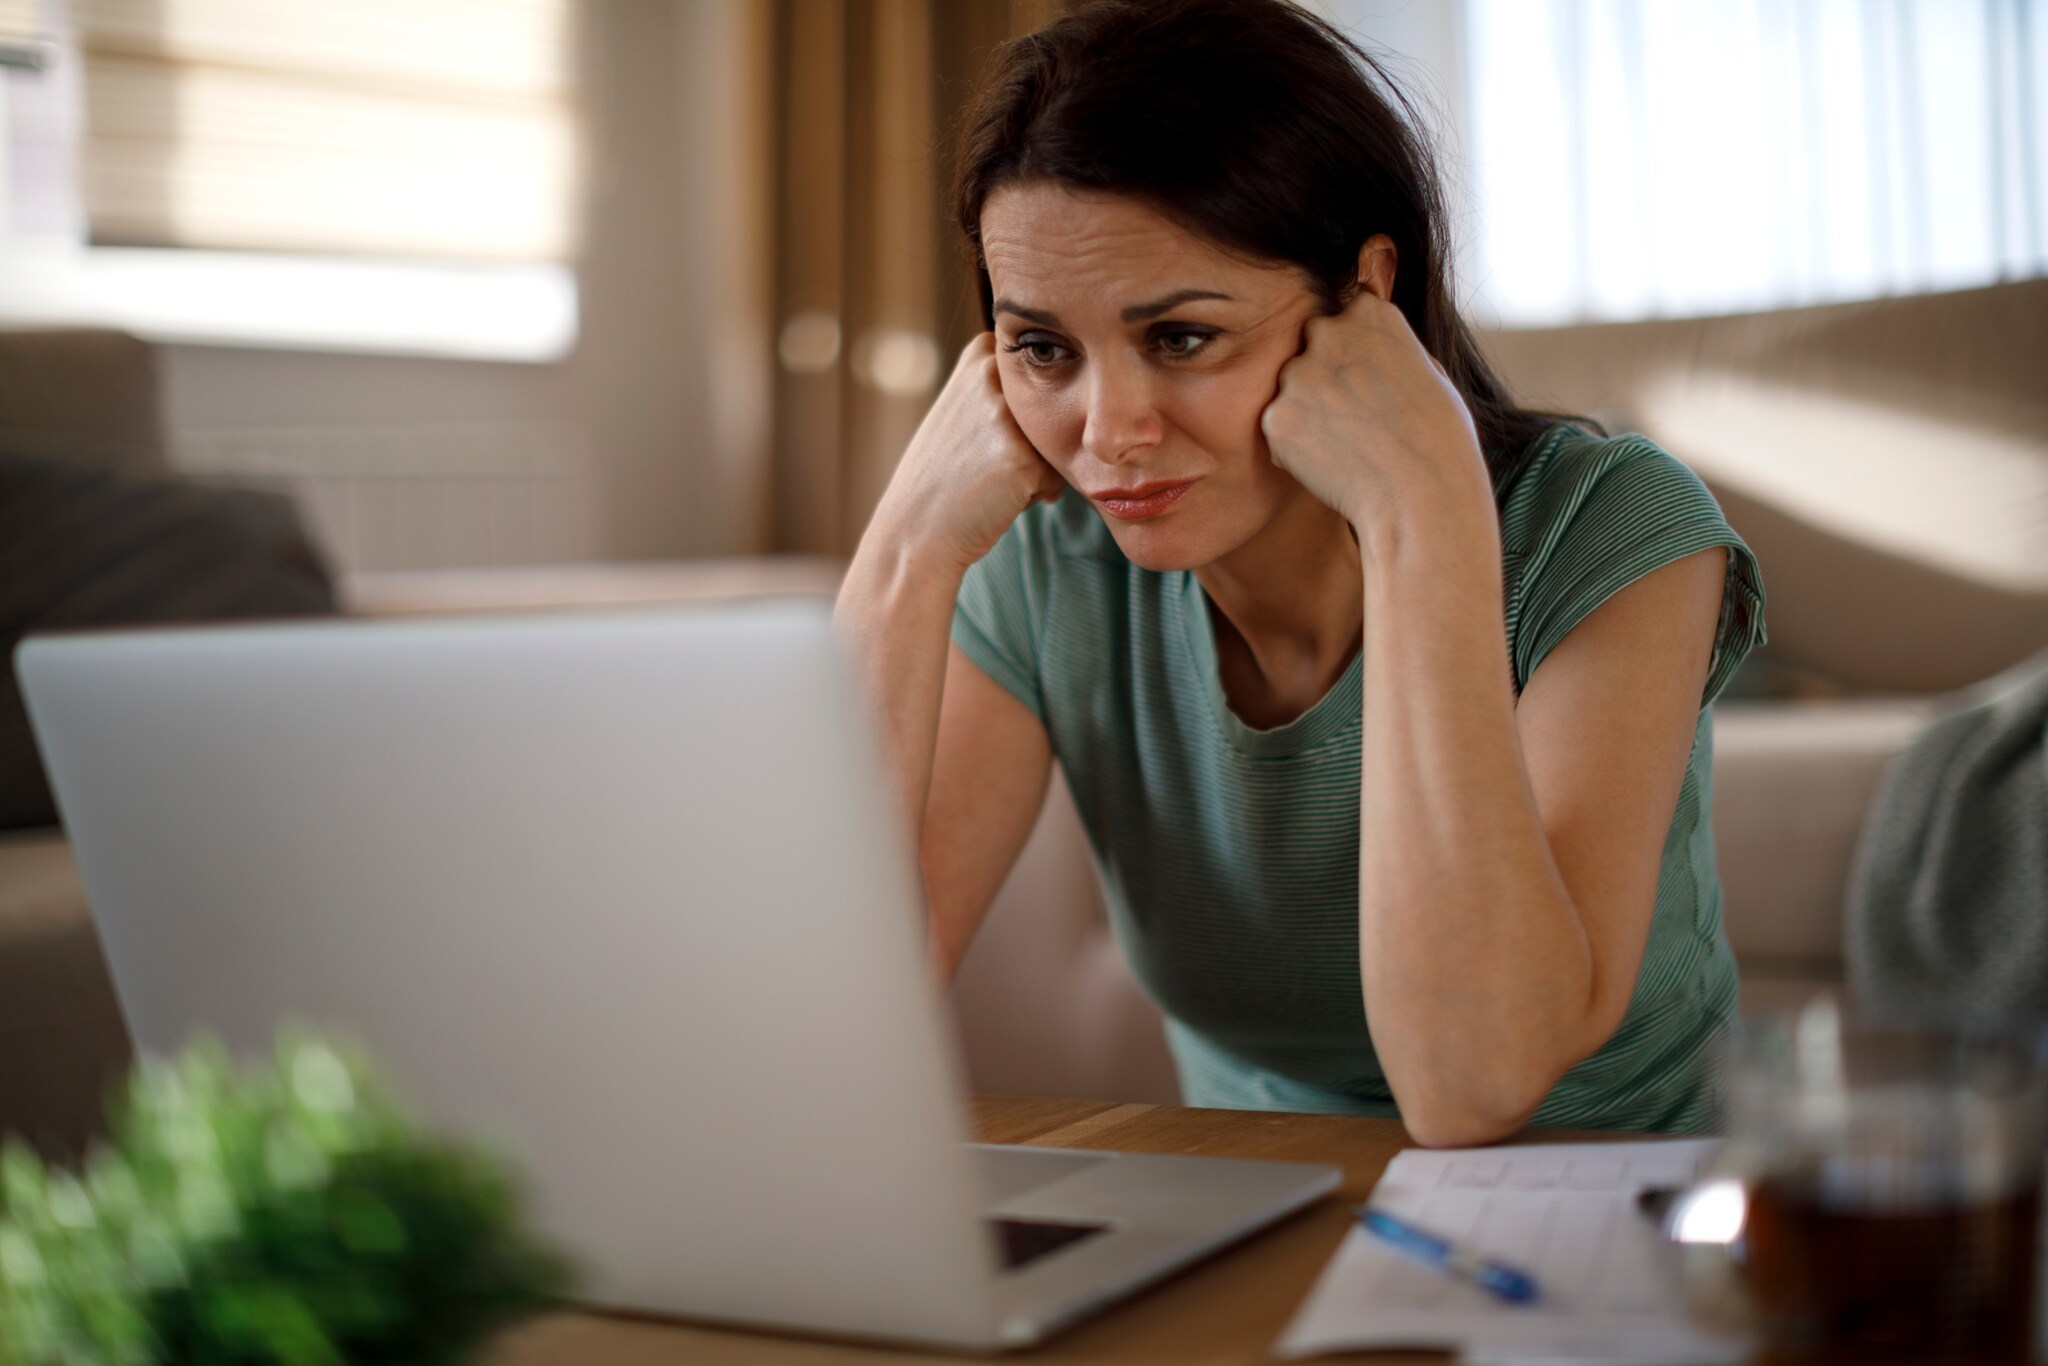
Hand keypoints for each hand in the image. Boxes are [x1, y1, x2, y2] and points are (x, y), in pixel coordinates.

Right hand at [871, 333, 1065, 570]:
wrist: (915, 528)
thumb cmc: (945, 473)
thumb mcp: (964, 406)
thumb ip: (1006, 388)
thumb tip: (1080, 397)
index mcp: (981, 353)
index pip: (1042, 379)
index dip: (1022, 414)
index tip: (985, 433)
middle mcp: (993, 374)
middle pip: (1054, 409)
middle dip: (1033, 441)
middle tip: (986, 461)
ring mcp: (1006, 414)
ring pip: (1055, 442)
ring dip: (1037, 467)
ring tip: (992, 479)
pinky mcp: (1023, 457)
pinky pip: (1055, 477)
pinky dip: (1036, 493)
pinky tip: (998, 497)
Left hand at [1259, 282, 1489, 538]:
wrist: (1421, 494)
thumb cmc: (1438, 438)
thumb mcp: (1427, 370)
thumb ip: (1387, 349)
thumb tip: (1368, 348)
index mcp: (1371, 312)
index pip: (1349, 312)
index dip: (1359, 347)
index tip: (1372, 376)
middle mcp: (1328, 331)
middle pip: (1311, 344)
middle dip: (1325, 373)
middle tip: (1356, 416)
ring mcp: (1296, 374)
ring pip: (1292, 388)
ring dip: (1308, 410)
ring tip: (1349, 444)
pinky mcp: (1275, 417)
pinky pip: (1280, 427)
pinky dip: (1296, 447)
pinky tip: (1333, 464)